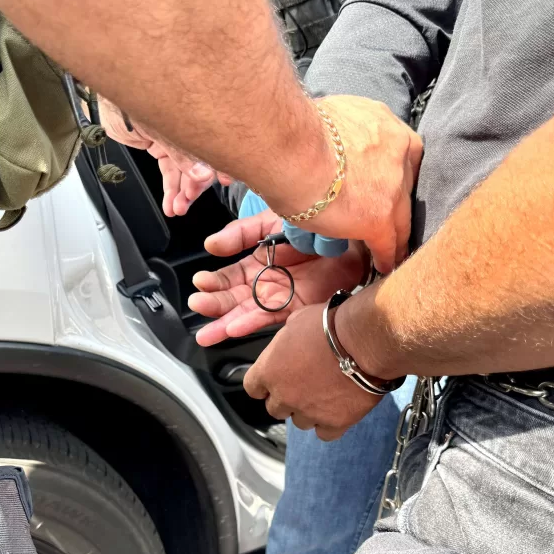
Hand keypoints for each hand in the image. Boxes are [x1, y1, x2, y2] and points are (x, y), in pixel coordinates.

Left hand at [98, 95, 230, 215]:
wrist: (101, 98)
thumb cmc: (127, 97)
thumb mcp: (156, 128)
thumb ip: (180, 153)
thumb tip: (203, 174)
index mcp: (192, 112)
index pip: (213, 141)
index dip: (221, 162)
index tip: (226, 180)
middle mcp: (187, 125)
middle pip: (200, 159)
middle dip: (196, 184)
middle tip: (189, 200)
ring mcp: (174, 137)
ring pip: (184, 170)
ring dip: (182, 192)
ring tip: (178, 209)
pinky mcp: (161, 146)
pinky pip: (169, 170)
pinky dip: (170, 189)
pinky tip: (171, 203)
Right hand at [188, 210, 366, 345]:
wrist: (355, 236)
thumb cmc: (316, 224)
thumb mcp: (271, 221)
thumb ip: (241, 233)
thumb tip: (210, 245)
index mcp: (259, 262)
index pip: (229, 277)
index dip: (213, 282)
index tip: (198, 283)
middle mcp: (268, 282)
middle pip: (234, 299)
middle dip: (214, 304)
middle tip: (198, 305)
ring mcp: (282, 297)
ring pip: (247, 313)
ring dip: (225, 322)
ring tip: (206, 332)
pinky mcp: (298, 309)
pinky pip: (270, 319)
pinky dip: (251, 325)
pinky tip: (234, 328)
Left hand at [243, 304, 381, 440]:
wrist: (363, 342)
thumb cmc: (331, 326)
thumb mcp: (297, 320)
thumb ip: (286, 339)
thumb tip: (289, 341)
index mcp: (269, 370)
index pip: (253, 388)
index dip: (263, 384)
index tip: (273, 380)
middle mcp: (284, 395)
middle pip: (275, 408)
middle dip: (286, 398)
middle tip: (303, 385)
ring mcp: (308, 412)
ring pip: (300, 422)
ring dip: (308, 411)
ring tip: (324, 395)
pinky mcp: (333, 423)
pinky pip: (324, 433)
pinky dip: (329, 424)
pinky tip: (337, 410)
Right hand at [266, 95, 422, 273]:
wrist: (291, 148)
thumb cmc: (295, 131)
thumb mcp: (332, 120)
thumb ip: (341, 135)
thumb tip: (330, 147)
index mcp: (384, 123)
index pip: (398, 153)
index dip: (391, 173)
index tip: (382, 185)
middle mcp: (397, 150)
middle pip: (406, 184)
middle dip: (397, 201)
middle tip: (389, 218)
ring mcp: (394, 186)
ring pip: (401, 216)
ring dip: (396, 233)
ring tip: (392, 249)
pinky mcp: (380, 217)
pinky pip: (389, 242)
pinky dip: (386, 256)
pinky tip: (383, 265)